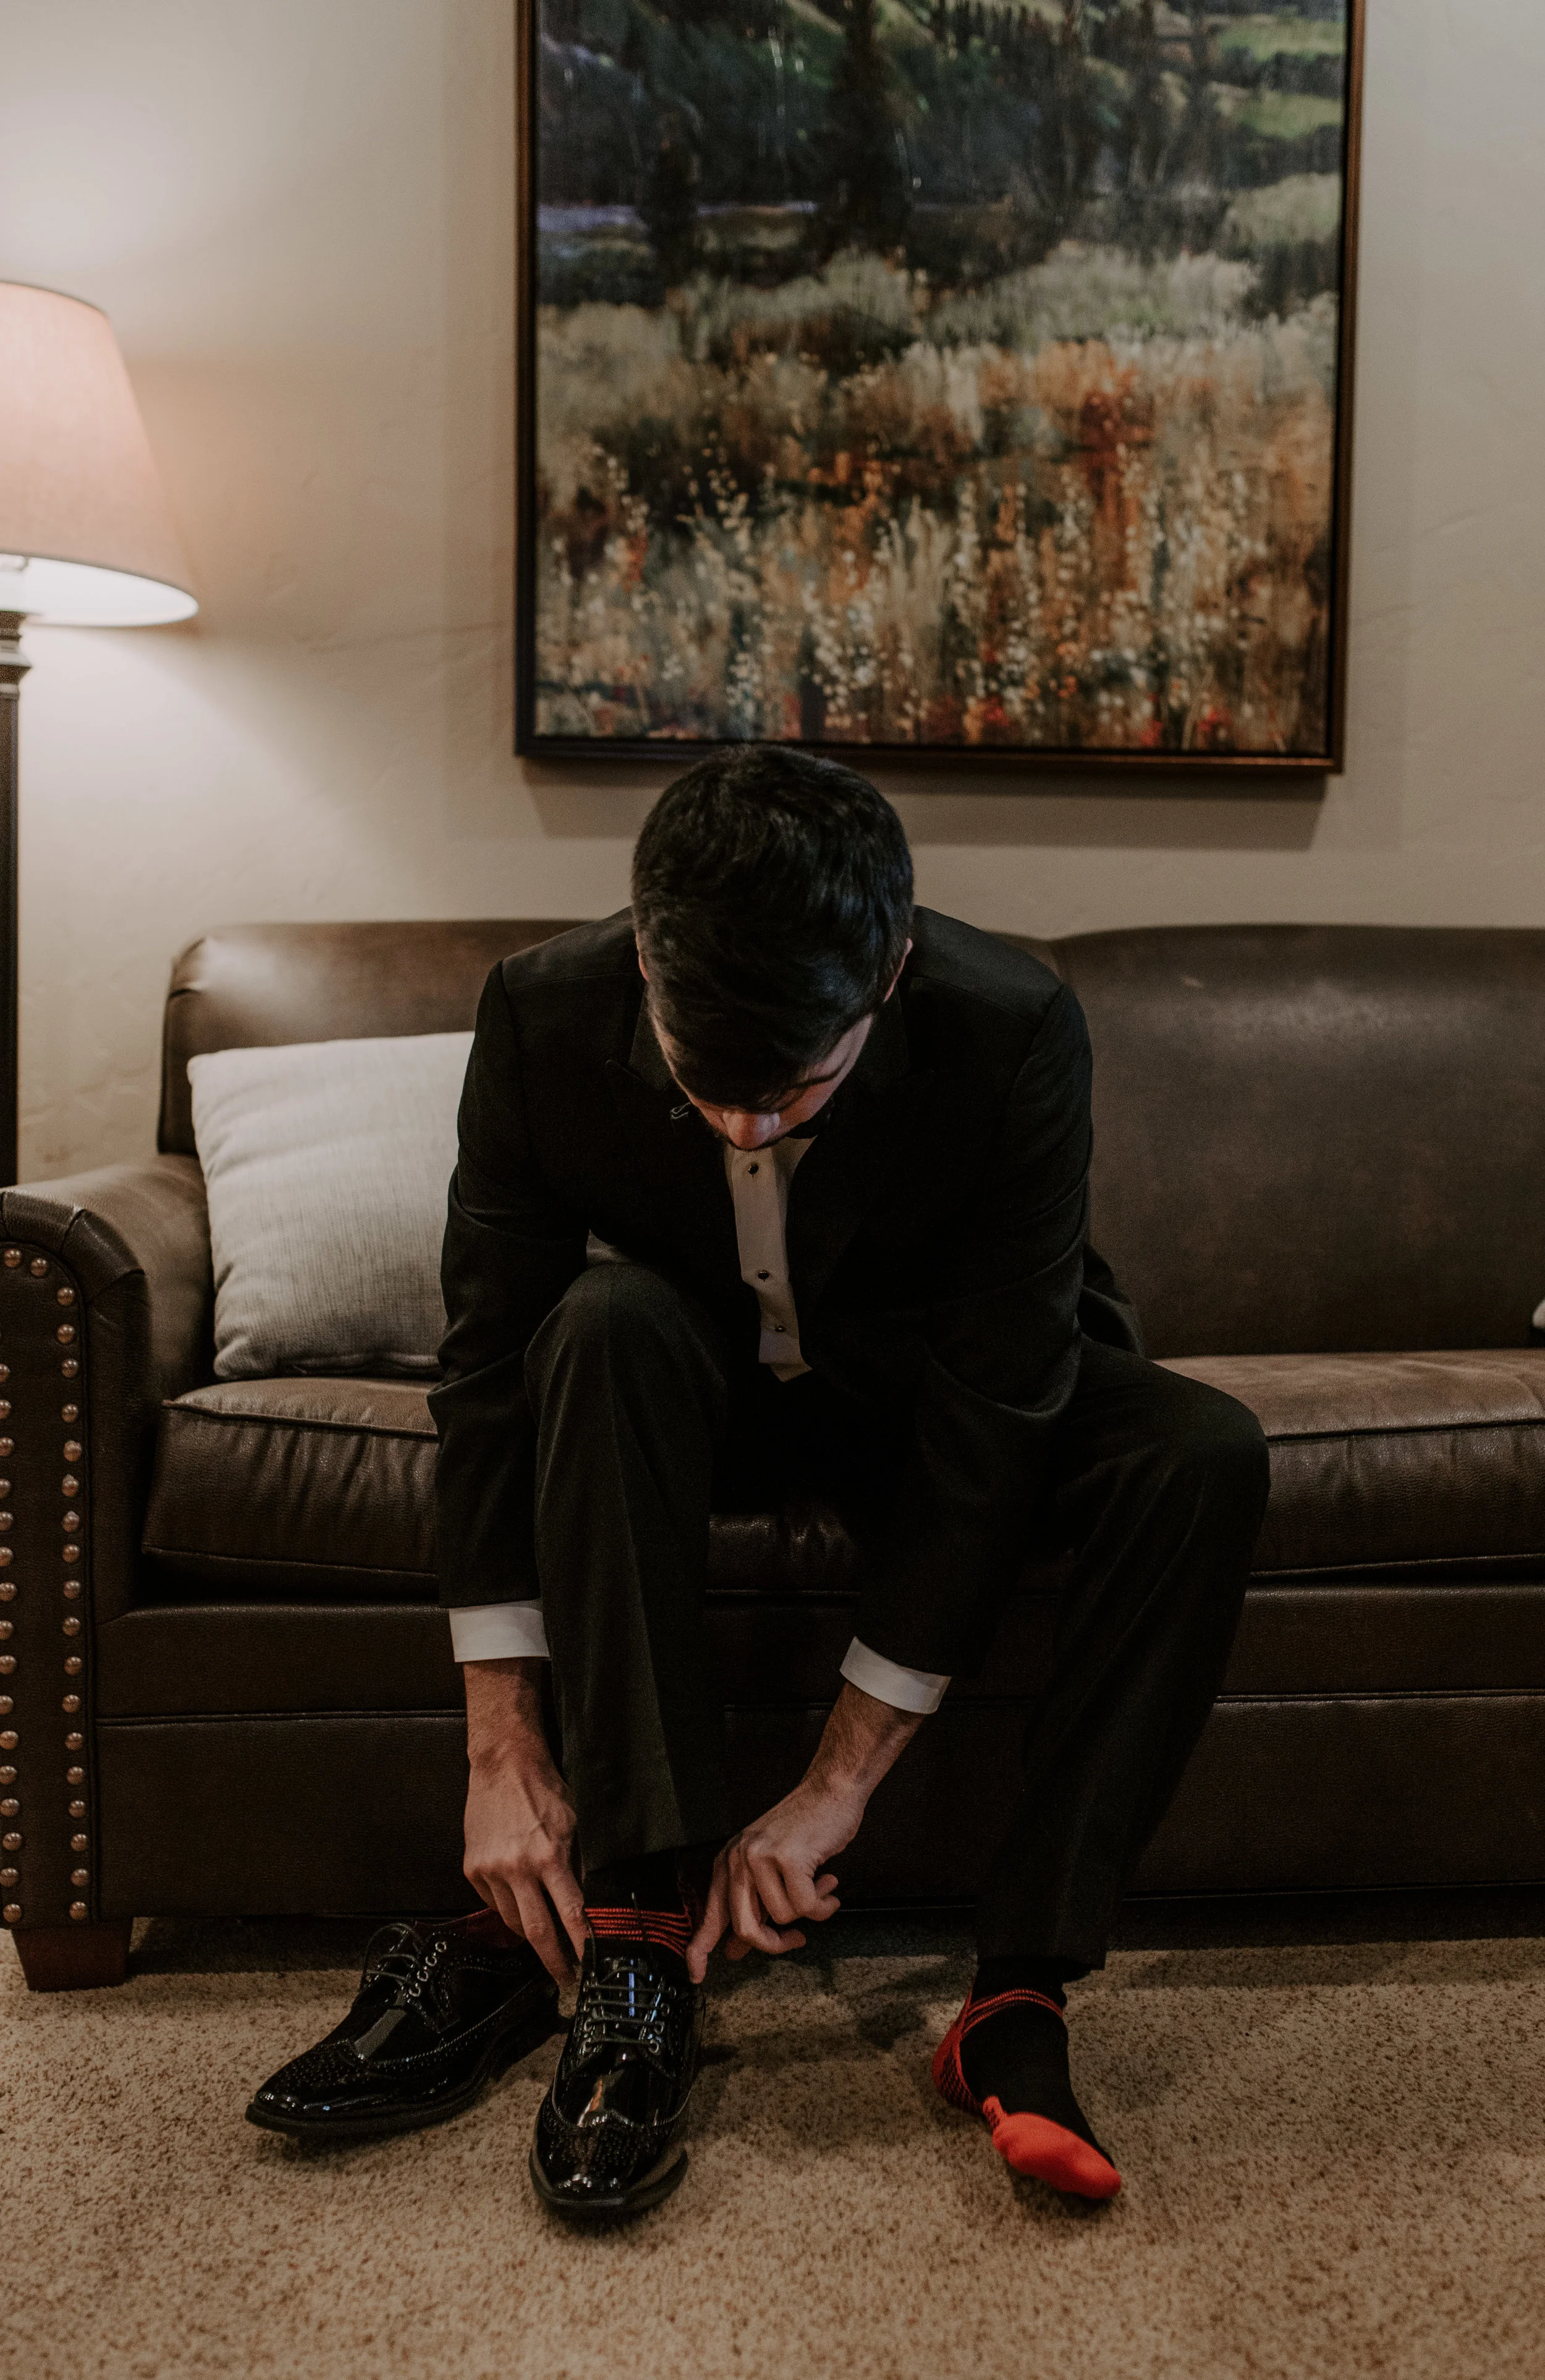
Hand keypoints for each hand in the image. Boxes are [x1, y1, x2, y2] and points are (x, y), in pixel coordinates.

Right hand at [462, 1659, 585, 1986]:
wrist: (503, 1763)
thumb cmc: (544, 1788)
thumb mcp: (575, 1824)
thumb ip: (580, 1864)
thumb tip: (592, 1901)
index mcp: (549, 1857)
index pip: (571, 1915)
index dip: (581, 1947)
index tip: (590, 1968)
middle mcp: (518, 1868)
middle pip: (537, 1931)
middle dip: (554, 1961)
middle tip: (566, 1979)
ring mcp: (491, 1870)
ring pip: (512, 1921)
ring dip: (530, 1933)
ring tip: (544, 1940)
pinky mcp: (473, 1868)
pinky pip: (493, 1903)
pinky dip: (508, 1907)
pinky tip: (519, 1902)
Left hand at [687, 1776, 858, 1980]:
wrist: (830, 1791)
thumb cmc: (804, 1829)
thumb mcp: (768, 1868)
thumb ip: (752, 1906)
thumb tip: (735, 1949)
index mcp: (728, 1864)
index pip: (710, 1916)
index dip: (700, 1950)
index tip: (697, 1975)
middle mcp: (738, 1860)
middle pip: (746, 1928)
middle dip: (774, 1944)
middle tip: (795, 1940)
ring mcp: (761, 1857)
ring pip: (783, 1918)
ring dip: (809, 1910)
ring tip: (819, 1888)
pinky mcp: (788, 1858)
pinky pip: (807, 1907)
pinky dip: (824, 1905)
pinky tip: (829, 1886)